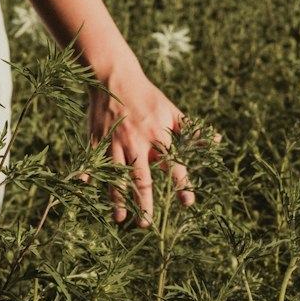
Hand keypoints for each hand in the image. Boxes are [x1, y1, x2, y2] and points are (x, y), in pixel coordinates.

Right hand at [86, 64, 210, 227]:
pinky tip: (82, 188)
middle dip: (144, 202)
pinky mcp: (97, 137)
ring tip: (120, 218)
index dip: (183, 184)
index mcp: (158, 135)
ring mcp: (114, 141)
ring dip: (117, 198)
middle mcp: (136, 141)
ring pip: (116, 174)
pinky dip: (87, 173)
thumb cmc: (146, 95)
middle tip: (146, 224)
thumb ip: (191, 130)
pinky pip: (93, 159)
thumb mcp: (170, 110)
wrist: (114, 76)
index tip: (188, 203)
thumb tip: (217, 141)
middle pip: (141, 178)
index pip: (174, 165)